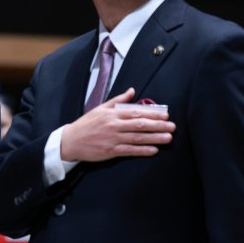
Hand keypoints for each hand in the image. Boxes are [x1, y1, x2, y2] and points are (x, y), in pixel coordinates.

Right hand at [60, 87, 174, 161]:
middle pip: (140, 125)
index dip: (152, 114)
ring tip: (168, 138)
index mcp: (112, 114)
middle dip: (158, 126)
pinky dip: (142, 150)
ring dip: (154, 138)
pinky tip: (153, 150)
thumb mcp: (100, 108)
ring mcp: (113, 139)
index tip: (165, 114)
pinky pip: (130, 150)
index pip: (136, 112)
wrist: (71, 141)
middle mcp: (114, 125)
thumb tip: (132, 91)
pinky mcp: (110, 151)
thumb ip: (118, 100)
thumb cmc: (86, 124)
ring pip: (137, 138)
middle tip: (172, 126)